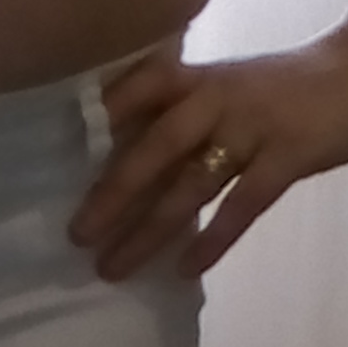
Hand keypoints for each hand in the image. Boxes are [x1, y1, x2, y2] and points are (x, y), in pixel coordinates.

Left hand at [69, 28, 347, 281]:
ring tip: (113, 267)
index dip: (103, 115)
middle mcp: (220, 99)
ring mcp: (255, 128)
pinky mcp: (288, 157)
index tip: (59, 151)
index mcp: (201, 78)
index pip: (142, 88)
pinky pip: (244, 204)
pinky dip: (213, 238)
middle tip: (76, 235)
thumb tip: (114, 156)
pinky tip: (185, 268)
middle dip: (113, 193)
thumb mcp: (227, 88)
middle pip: (156, 147)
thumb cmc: (282, 92)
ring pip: (191, 184)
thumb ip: (180, 114)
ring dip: (148, 230)